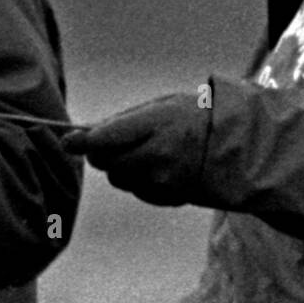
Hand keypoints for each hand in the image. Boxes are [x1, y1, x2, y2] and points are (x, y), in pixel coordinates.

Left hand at [63, 92, 209, 205]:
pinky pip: (137, 191)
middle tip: (112, 143)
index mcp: (157, 124)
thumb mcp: (161, 105)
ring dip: (121, 167)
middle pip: (107, 162)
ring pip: (119, 178)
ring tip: (147, 152)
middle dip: (102, 153)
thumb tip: (85, 134)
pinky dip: (139, 180)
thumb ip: (124, 120)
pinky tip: (160, 166)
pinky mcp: (169, 197)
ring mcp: (165, 180)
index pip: (106, 138)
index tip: (68, 141)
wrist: (235, 143)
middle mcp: (160, 154)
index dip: (82, 141)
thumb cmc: (193, 116)